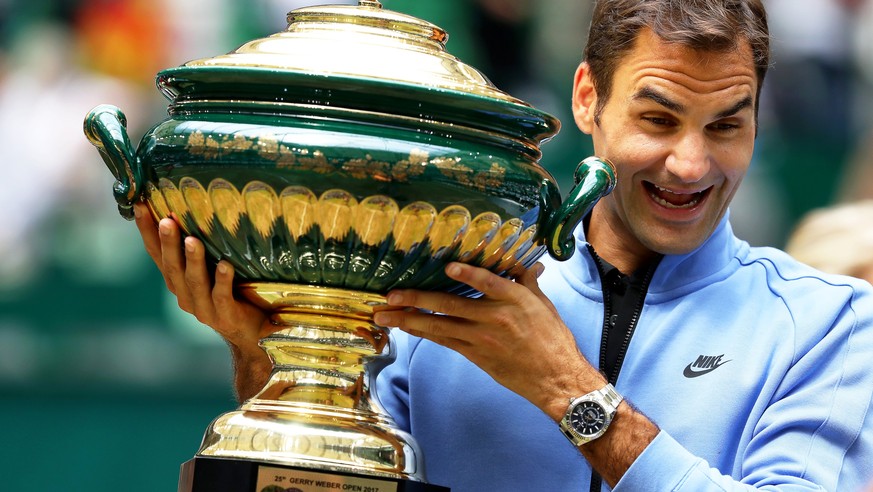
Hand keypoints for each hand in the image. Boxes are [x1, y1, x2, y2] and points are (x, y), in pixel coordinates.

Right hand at [132, 202, 272, 399]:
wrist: (252, 333)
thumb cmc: (232, 292)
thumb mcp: (212, 269)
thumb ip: (203, 248)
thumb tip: (195, 205)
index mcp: (178, 282)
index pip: (157, 254)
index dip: (147, 232)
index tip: (140, 207)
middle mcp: (185, 295)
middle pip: (172, 267)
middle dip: (168, 243)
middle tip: (166, 221)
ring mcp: (204, 308)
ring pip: (194, 281)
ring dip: (192, 260)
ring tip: (192, 240)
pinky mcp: (225, 316)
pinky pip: (222, 297)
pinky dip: (222, 281)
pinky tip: (226, 266)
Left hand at [372, 261, 604, 420]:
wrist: (555, 378)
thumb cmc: (553, 339)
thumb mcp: (543, 304)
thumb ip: (527, 282)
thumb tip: (527, 263)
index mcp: (514, 300)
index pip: (488, 282)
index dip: (468, 273)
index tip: (447, 265)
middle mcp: (494, 318)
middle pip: (449, 305)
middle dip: (416, 299)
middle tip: (390, 295)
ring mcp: (481, 339)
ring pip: (439, 326)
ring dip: (409, 320)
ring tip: (385, 316)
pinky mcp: (475, 355)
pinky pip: (444, 341)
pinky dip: (424, 333)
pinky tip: (408, 327)